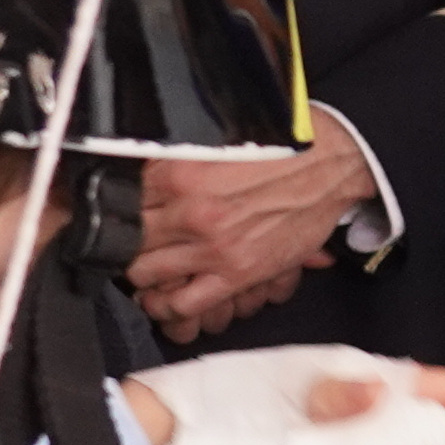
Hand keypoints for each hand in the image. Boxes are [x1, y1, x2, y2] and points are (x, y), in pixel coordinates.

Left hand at [127, 119, 380, 343]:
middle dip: (122, 244)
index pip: (120, 200)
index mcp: (178, 170)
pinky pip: (184, 303)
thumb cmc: (279, 145)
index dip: (114, 210)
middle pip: (127, 240)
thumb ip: (172, 157)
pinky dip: (166, 306)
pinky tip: (162, 298)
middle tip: (125, 245)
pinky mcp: (237, 272)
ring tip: (141, 272)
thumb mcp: (214, 137)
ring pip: (144, 275)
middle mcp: (190, 210)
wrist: (330, 162)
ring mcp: (213, 246)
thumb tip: (134, 166)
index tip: (115, 215)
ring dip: (139, 276)